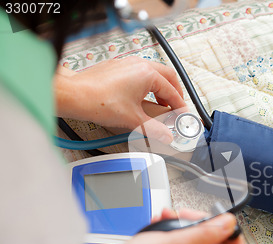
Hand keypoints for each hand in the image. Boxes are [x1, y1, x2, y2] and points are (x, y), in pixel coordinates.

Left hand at [54, 57, 186, 144]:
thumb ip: (154, 129)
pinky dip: (148, 84)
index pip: (172, 91)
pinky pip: (140, 72)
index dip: (179, 105)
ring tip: (160, 103)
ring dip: (161, 87)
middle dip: (174, 92)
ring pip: (154, 72)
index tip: (182, 115)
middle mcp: (139, 65)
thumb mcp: (133, 119)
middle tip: (176, 107)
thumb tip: (166, 135)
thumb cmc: (98, 101)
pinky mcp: (117, 67)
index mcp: (147, 74)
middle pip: (168, 76)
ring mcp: (127, 63)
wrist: (74, 95)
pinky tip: (142, 97)